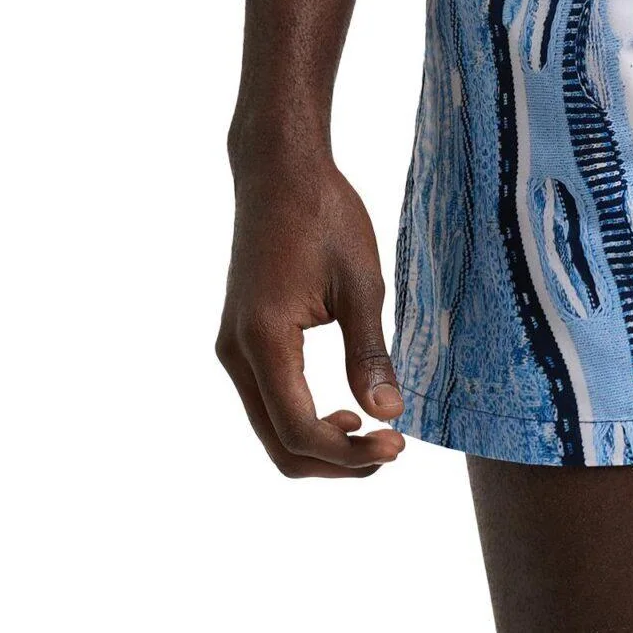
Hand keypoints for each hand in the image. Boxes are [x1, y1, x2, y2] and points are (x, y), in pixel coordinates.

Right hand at [217, 153, 405, 477]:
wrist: (278, 170)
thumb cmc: (323, 215)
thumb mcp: (361, 285)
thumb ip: (370, 355)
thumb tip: (388, 415)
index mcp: (264, 338)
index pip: (301, 431)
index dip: (351, 454)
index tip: (399, 443)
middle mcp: (237, 351)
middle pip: (280, 446)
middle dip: (337, 463)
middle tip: (391, 448)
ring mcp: (233, 349)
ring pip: (271, 432)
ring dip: (322, 448)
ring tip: (372, 434)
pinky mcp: (242, 342)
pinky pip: (269, 406)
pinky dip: (305, 425)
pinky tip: (345, 414)